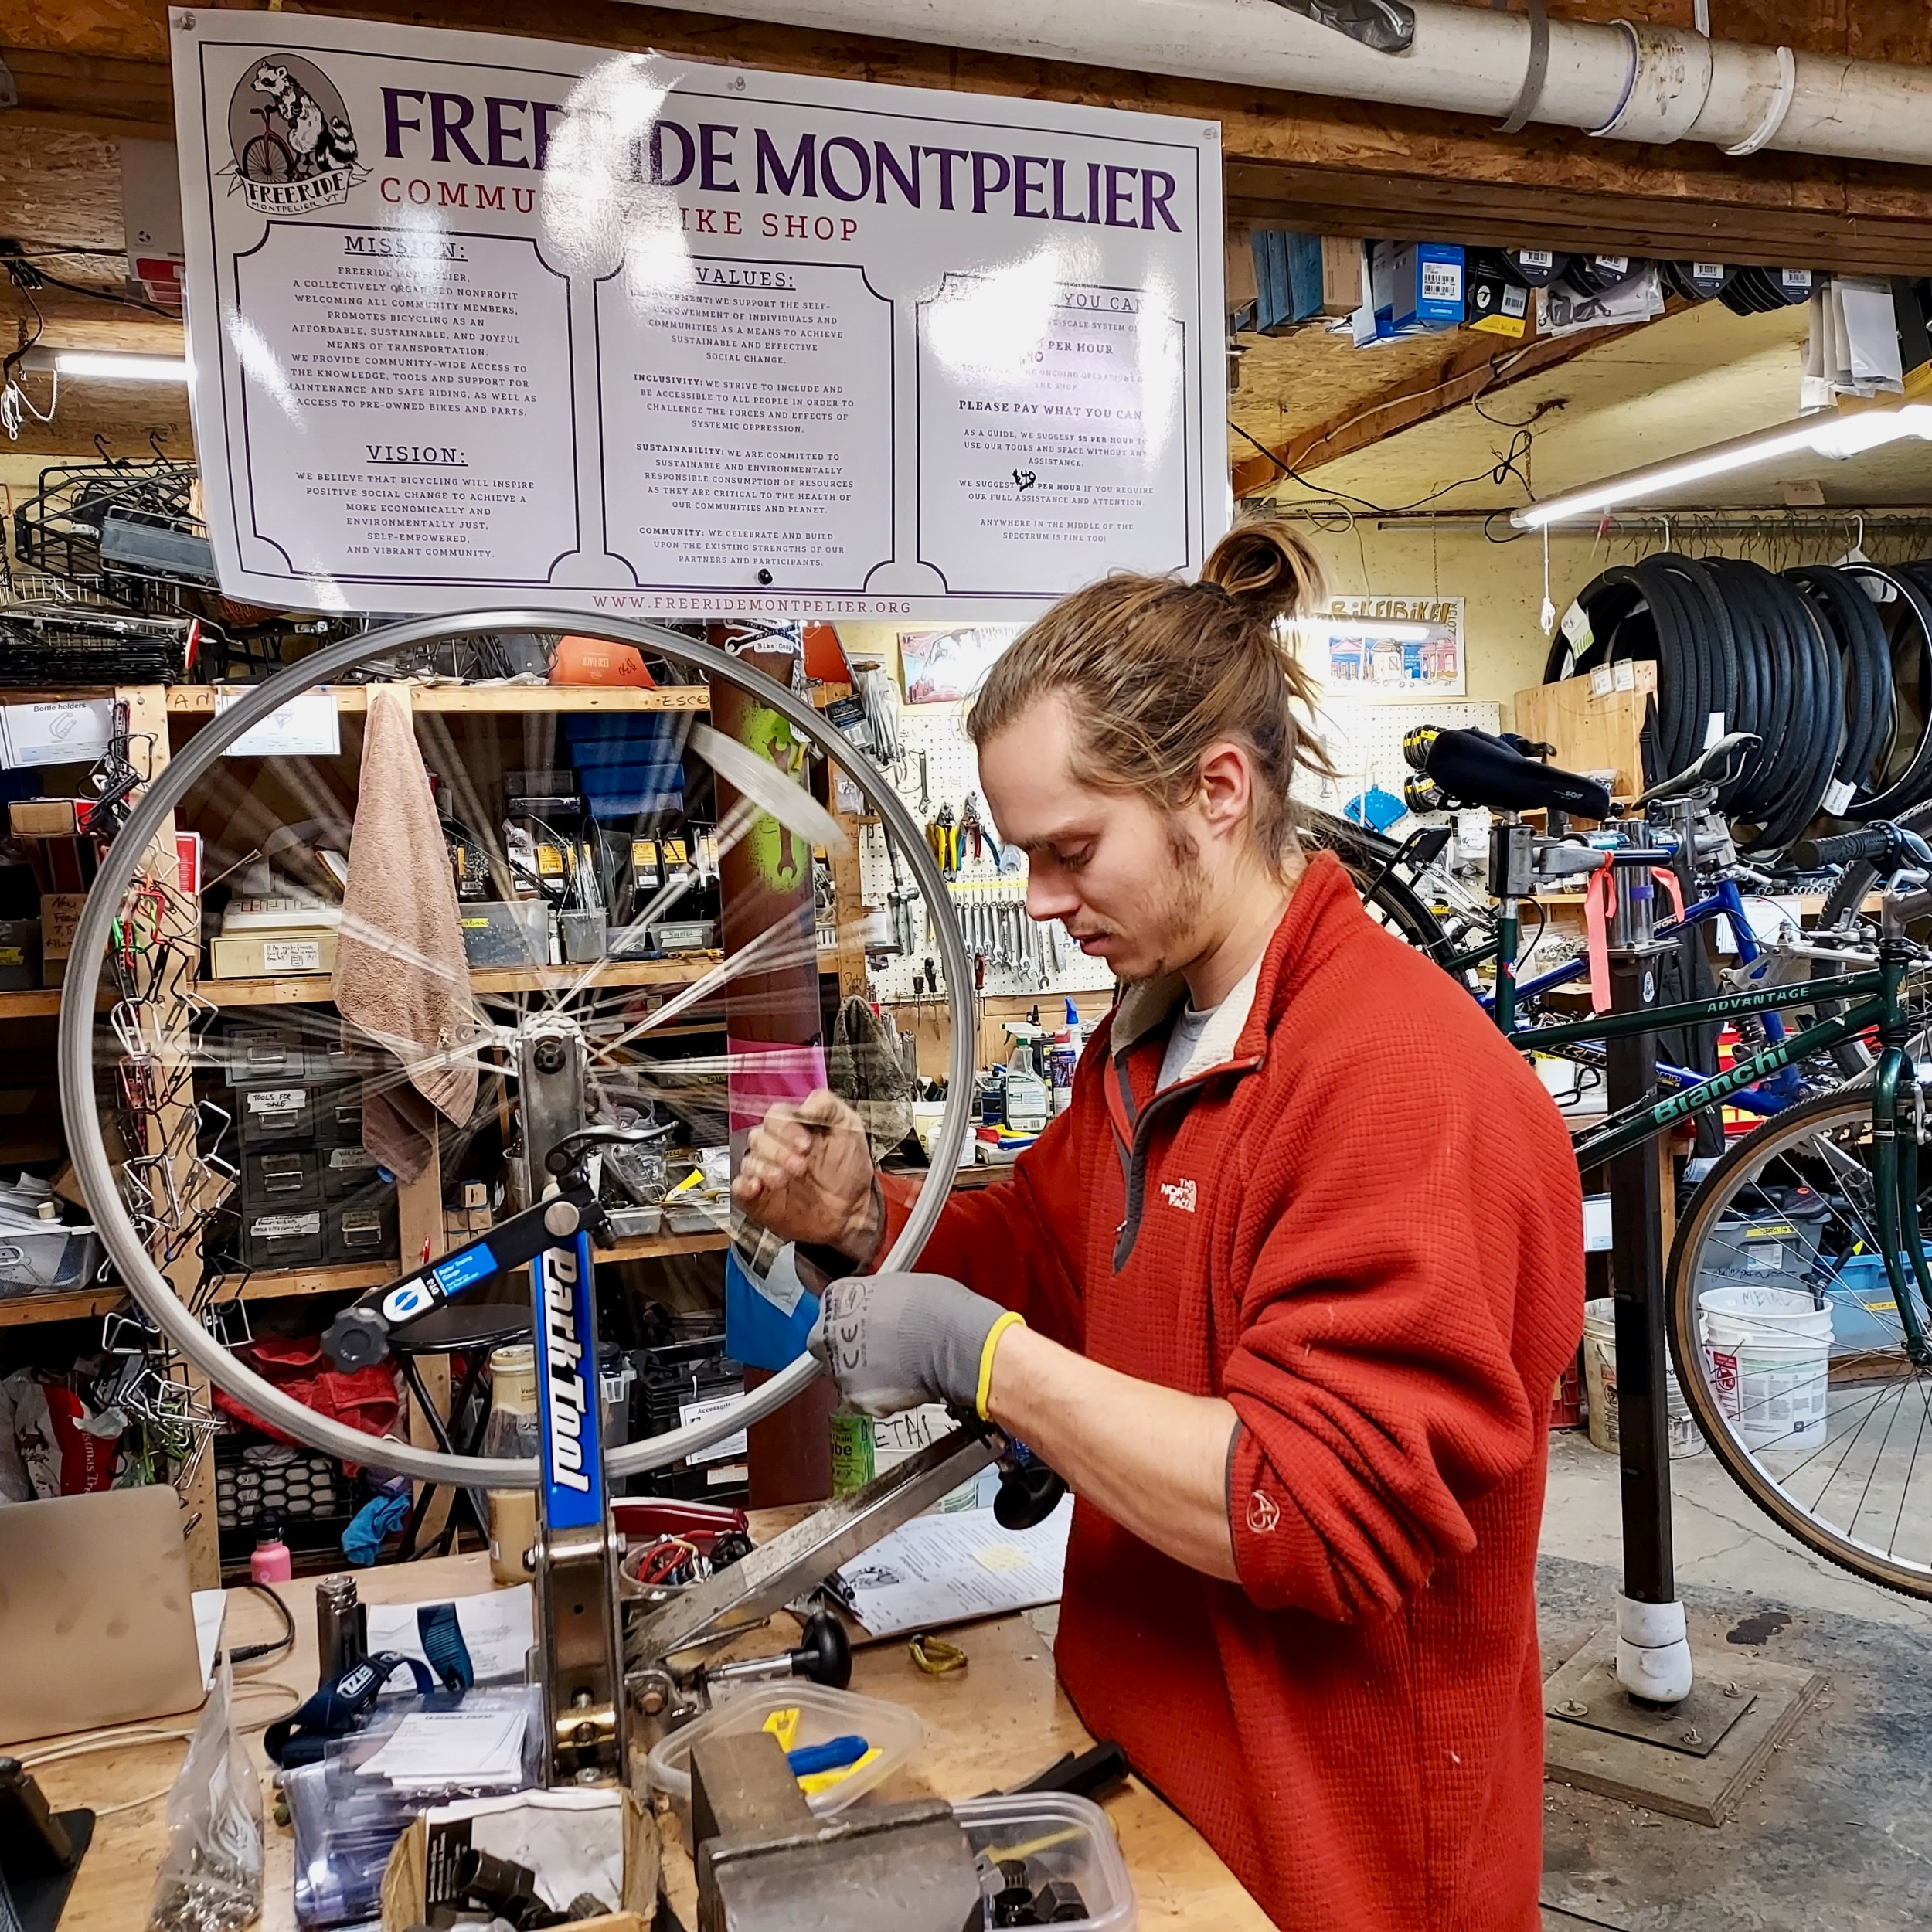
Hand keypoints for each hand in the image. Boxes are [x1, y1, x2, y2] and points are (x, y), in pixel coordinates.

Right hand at [731, 1088, 879, 1258]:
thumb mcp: (849, 1129)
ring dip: (765, 1168)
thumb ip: (828, 1107)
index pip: (776, 1116)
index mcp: (795, 1126)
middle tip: (800, 1166)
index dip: (788, 1128)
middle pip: (759, 1136)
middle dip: (779, 1151)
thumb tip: (807, 1103)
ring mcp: (766, 1170)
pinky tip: (758, 1187)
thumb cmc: (849, 1170)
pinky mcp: (758, 1196)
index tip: (806, 1144)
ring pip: (749, 1159)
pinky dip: (744, 1185)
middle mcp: (777, 1145)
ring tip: (785, 1180)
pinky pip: (739, 1186)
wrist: (851, 1211)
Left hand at [807, 1271, 1020, 1417]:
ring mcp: (839, 1366)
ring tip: (896, 1368)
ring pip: (843, 1376)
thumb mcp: (899, 1286)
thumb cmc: (938, 1309)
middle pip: (825, 1346)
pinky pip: (860, 1400)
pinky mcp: (854, 1397)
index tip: (863, 1328)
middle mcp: (830, 1330)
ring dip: (863, 1376)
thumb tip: (881, 1308)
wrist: (953, 1341)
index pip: (829, 1311)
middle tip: (877, 1352)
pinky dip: (877, 1398)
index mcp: (838, 1296)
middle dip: (846, 1351)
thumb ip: (876, 1300)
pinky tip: (901, 1384)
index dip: (850, 1322)